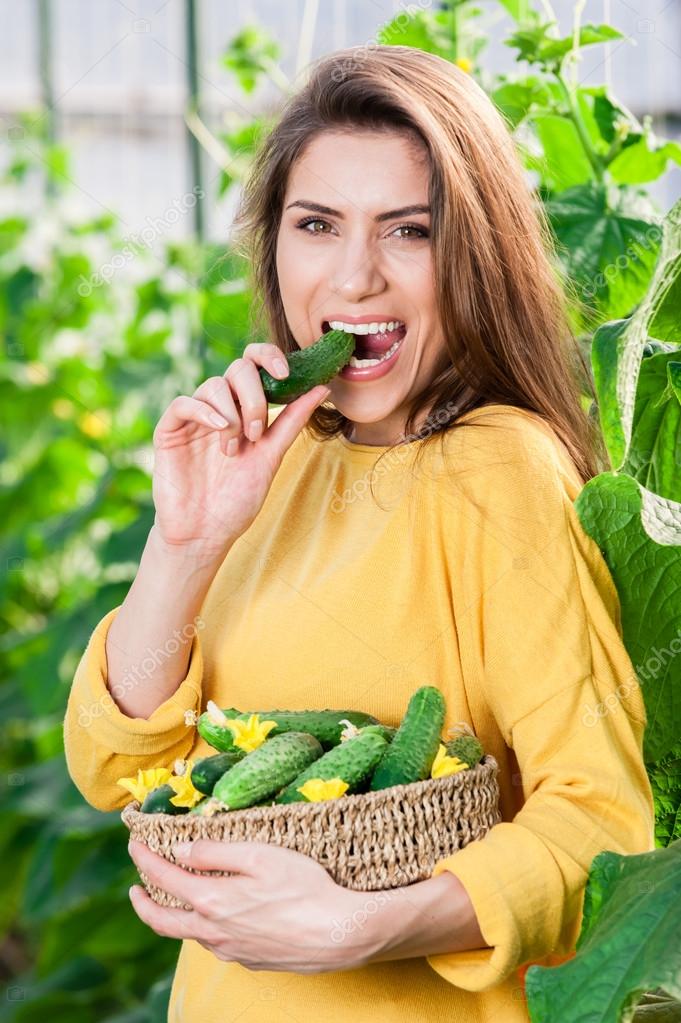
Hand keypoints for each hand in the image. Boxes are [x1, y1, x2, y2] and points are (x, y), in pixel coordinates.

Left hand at [127, 838, 380, 972]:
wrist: (338, 934)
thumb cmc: (304, 888)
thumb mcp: (259, 855)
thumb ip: (215, 851)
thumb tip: (180, 849)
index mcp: (212, 900)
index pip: (163, 878)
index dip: (144, 859)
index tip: (134, 845)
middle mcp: (213, 932)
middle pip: (162, 921)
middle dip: (142, 903)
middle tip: (135, 888)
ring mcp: (230, 951)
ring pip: (188, 935)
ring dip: (172, 916)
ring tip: (175, 898)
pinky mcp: (248, 961)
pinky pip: (214, 944)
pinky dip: (202, 927)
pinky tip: (216, 916)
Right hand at [151, 343, 330, 554]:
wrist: (206, 533)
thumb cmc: (238, 499)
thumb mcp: (271, 457)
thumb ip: (291, 421)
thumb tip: (322, 387)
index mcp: (244, 410)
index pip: (255, 365)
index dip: (269, 358)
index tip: (287, 373)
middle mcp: (219, 408)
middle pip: (237, 369)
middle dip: (254, 396)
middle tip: (256, 432)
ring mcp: (194, 418)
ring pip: (214, 386)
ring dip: (232, 414)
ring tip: (233, 449)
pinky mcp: (169, 431)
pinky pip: (184, 403)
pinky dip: (204, 411)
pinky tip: (219, 429)